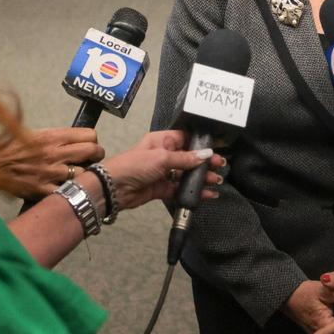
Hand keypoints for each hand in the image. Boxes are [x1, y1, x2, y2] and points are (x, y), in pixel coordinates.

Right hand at [0, 127, 104, 197]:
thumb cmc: (9, 148)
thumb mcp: (34, 134)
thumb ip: (56, 138)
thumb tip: (76, 141)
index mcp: (52, 136)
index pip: (89, 135)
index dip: (93, 140)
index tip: (90, 145)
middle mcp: (55, 153)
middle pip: (92, 151)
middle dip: (97, 155)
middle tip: (92, 159)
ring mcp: (50, 172)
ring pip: (84, 174)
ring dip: (85, 176)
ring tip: (80, 176)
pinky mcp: (43, 190)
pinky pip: (67, 191)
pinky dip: (70, 191)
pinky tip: (67, 190)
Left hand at [99, 130, 225, 208]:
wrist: (113, 189)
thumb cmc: (134, 165)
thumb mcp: (162, 157)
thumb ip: (185, 158)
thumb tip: (206, 154)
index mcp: (161, 141)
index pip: (185, 138)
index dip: (201, 143)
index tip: (216, 148)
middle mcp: (163, 155)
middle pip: (189, 157)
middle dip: (205, 162)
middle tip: (220, 166)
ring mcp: (163, 172)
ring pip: (186, 174)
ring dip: (201, 178)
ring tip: (216, 181)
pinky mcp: (162, 188)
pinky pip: (180, 189)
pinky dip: (193, 192)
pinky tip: (206, 194)